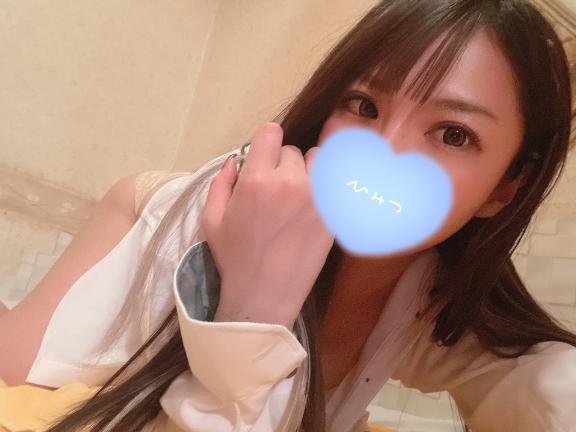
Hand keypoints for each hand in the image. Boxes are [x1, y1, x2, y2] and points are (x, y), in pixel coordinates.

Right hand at [200, 122, 334, 328]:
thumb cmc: (234, 258)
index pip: (270, 132)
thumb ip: (221, 183)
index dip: (264, 142)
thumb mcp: (211, 219)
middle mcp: (290, 182)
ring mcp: (317, 198)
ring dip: (308, 171)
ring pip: (319, 162)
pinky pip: (334, 184)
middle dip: (281, 163)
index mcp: (257, 180)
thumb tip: (234, 161)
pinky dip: (325, 188)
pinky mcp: (334, 214)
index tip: (262, 158)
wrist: (265, 295)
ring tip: (298, 192)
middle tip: (275, 187)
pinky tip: (313, 205)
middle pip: (292, 151)